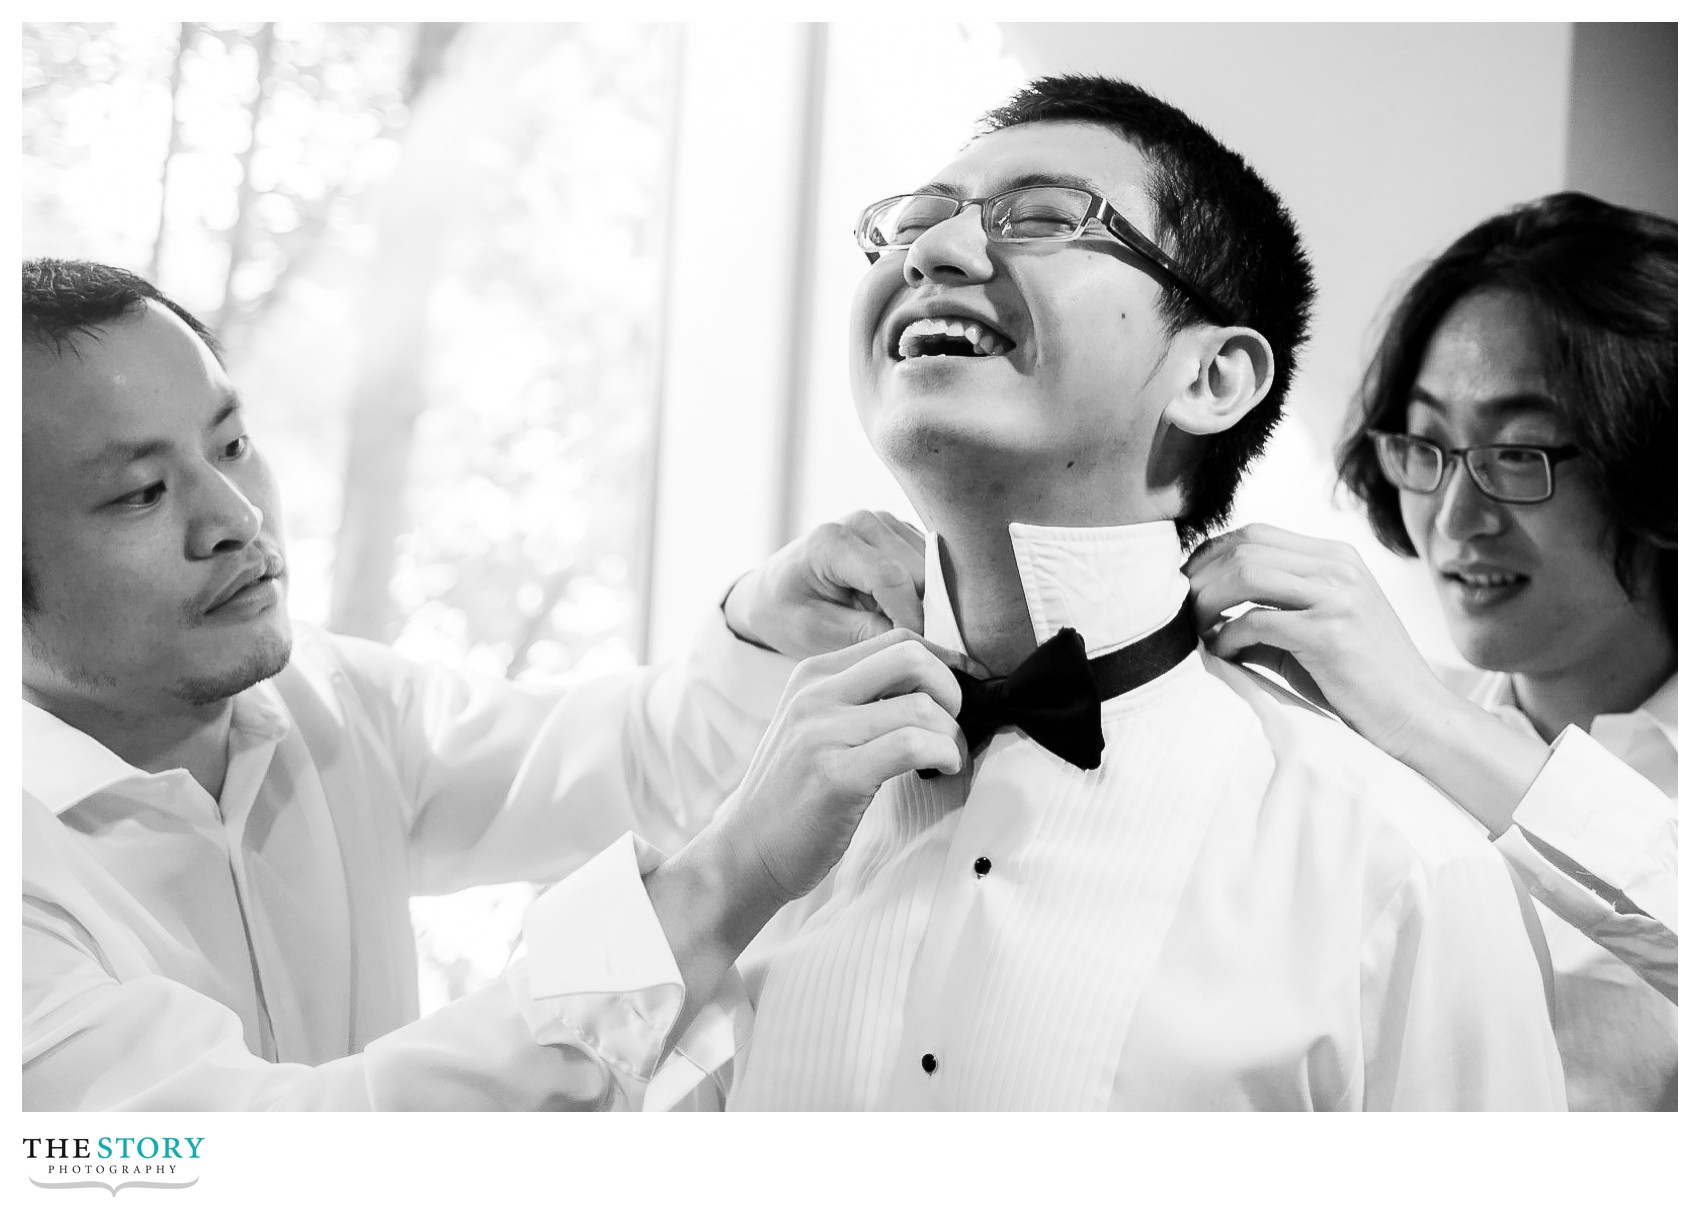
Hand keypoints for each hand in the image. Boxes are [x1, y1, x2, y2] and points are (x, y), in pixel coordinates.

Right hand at [645, 627, 963, 1044]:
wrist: (744, 853)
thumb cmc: (791, 797)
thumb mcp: (814, 729)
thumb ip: (858, 701)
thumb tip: (930, 688)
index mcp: (812, 676)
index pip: (897, 640)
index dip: (943, 663)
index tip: (958, 697)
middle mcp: (815, 695)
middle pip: (913, 657)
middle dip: (952, 689)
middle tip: (953, 726)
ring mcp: (822, 733)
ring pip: (919, 706)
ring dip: (952, 735)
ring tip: (948, 759)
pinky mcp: (835, 775)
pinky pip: (910, 745)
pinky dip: (943, 755)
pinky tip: (942, 771)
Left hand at [722, 511, 924, 658]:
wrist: (772, 593)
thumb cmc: (787, 613)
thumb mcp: (815, 633)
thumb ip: (865, 635)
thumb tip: (917, 640)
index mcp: (832, 541)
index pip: (891, 577)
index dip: (911, 619)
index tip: (913, 652)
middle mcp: (864, 522)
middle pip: (921, 572)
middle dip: (923, 614)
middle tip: (905, 646)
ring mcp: (886, 524)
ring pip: (935, 569)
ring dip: (927, 604)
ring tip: (894, 627)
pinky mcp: (901, 534)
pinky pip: (934, 567)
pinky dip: (927, 595)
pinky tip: (900, 611)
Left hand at [1184, 523, 1449, 762]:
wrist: (1417, 717)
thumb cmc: (1358, 680)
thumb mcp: (1313, 629)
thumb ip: (1267, 609)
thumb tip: (1200, 610)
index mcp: (1336, 557)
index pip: (1255, 533)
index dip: (1210, 556)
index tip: (1187, 587)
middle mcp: (1339, 567)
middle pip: (1245, 547)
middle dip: (1201, 577)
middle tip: (1181, 611)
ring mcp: (1338, 596)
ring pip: (1247, 573)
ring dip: (1209, 602)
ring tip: (1197, 631)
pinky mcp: (1332, 633)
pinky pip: (1258, 621)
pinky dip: (1229, 636)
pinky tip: (1222, 653)